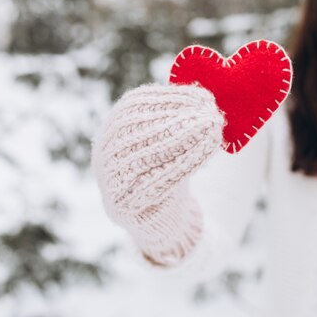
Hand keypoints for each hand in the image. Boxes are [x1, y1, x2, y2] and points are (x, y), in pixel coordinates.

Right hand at [91, 82, 225, 215]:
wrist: (161, 220)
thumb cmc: (170, 172)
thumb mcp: (172, 139)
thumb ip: (178, 118)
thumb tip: (204, 96)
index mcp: (112, 130)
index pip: (135, 105)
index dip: (170, 98)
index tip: (203, 97)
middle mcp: (105, 153)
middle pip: (139, 128)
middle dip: (179, 118)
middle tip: (212, 114)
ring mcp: (109, 180)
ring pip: (145, 155)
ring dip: (183, 140)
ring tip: (212, 131)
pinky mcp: (122, 206)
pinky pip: (151, 184)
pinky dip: (179, 166)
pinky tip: (203, 155)